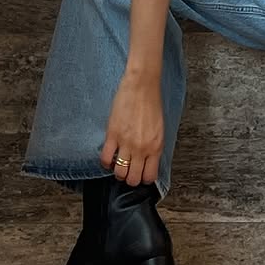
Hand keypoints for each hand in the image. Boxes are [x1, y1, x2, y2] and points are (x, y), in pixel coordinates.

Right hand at [100, 69, 163, 186]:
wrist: (141, 86)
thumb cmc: (151, 104)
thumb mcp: (159, 129)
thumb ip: (153, 147)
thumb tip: (147, 162)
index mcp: (156, 147)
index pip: (149, 176)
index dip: (143, 178)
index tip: (139, 174)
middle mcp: (142, 148)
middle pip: (132, 179)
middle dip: (129, 178)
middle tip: (127, 170)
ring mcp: (126, 143)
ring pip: (119, 172)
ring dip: (117, 171)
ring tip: (118, 163)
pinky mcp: (113, 135)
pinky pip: (106, 158)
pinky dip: (106, 162)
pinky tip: (109, 156)